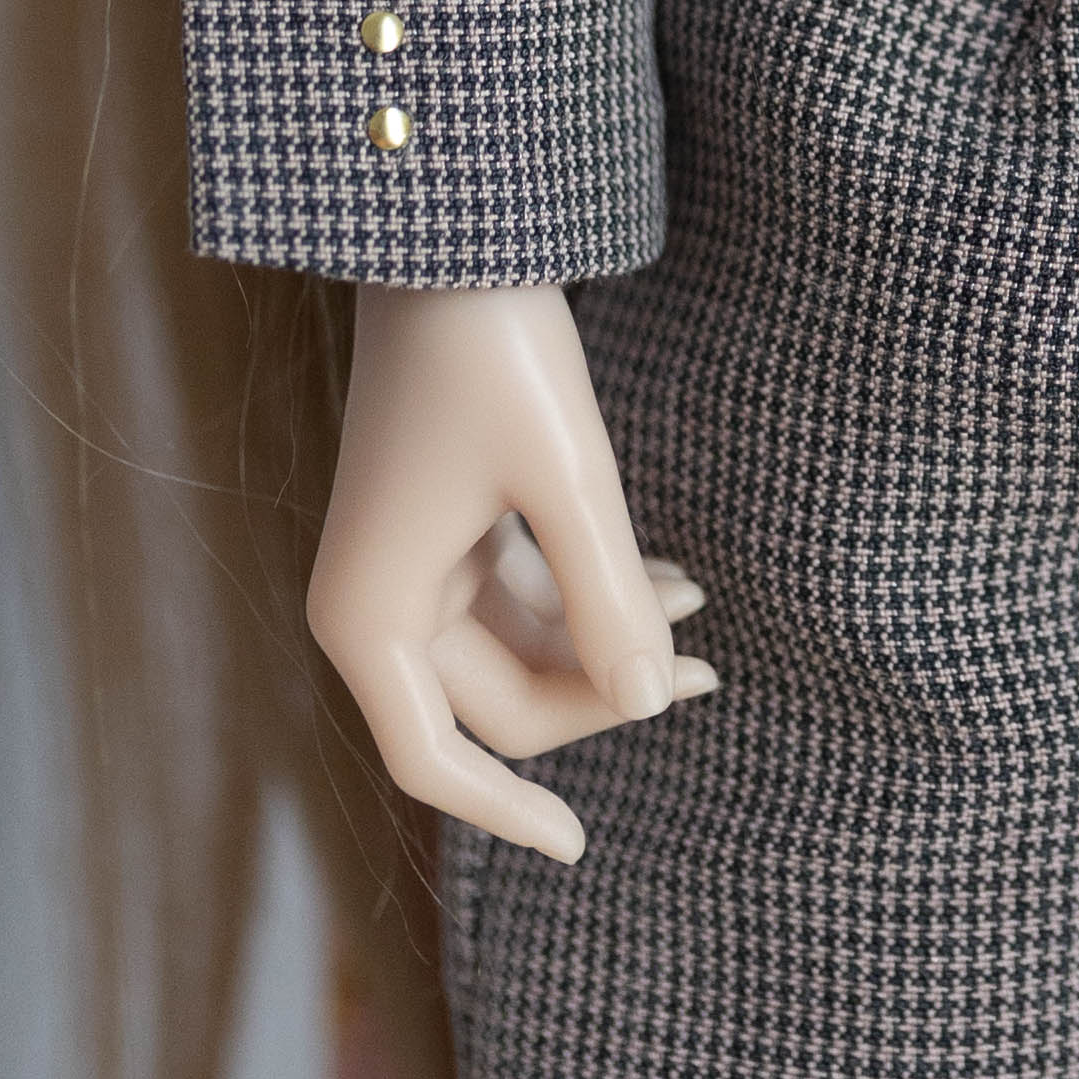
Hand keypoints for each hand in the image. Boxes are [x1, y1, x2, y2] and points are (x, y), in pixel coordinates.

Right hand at [308, 280, 713, 861]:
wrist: (451, 230)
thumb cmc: (497, 348)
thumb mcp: (566, 475)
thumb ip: (607, 597)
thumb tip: (647, 707)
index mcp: (371, 615)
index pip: (436, 760)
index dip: (507, 811)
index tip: (580, 848)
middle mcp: (377, 604)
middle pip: (496, 702)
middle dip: (599, 693)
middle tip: (707, 672)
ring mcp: (413, 563)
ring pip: (518, 649)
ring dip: (605, 641)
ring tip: (699, 615)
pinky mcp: (448, 522)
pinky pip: (521, 595)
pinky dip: (591, 594)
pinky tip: (670, 580)